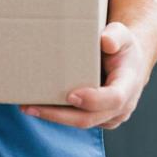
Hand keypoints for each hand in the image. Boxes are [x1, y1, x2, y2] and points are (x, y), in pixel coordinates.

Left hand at [18, 21, 148, 129]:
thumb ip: (116, 35)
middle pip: (90, 118)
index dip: (93, 100)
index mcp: (129, 85)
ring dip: (53, 117)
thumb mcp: (122, 34)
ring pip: (81, 122)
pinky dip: (58, 115)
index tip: (70, 95)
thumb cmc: (122, 46)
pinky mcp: (99, 119)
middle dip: (59, 115)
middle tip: (31, 106)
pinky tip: (37, 106)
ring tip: (26, 106)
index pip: (114, 98)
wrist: (130, 63)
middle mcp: (122, 106)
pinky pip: (78, 120)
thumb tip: (105, 42)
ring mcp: (110, 116)